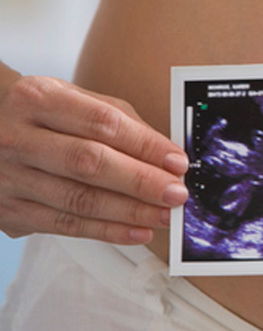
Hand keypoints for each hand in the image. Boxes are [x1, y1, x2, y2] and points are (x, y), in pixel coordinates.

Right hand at [0, 74, 188, 243]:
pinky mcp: (7, 210)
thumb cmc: (39, 113)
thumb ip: (119, 120)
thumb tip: (164, 154)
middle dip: (141, 182)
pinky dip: (106, 231)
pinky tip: (137, 231)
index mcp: (37, 99)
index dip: (145, 145)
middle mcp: (16, 137)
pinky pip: (64, 225)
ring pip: (77, 200)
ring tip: (164, 216)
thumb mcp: (73, 99)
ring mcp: (7, 177)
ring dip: (129, 212)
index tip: (178, 162)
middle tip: (176, 194)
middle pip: (88, 163)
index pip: (102, 123)